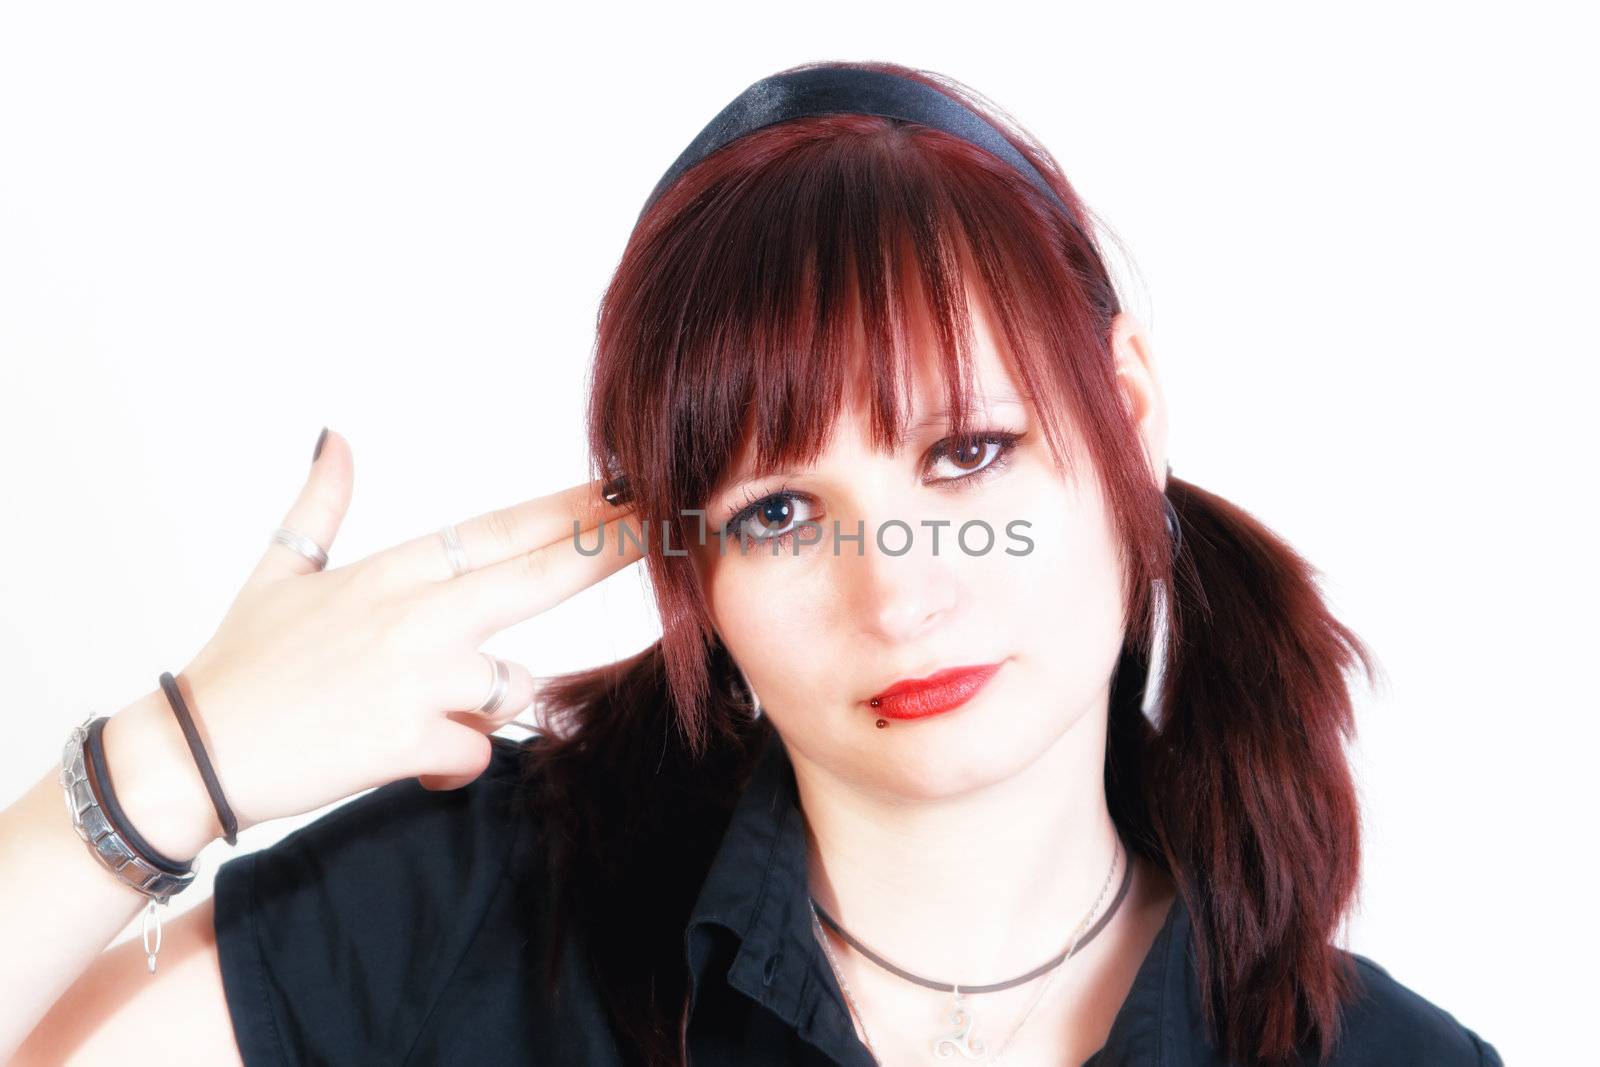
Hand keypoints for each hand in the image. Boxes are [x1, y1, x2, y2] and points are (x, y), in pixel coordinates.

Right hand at [134, 429, 643, 843]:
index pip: (504, 530)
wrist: (194, 756)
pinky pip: (476, 749)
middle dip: (609, 549)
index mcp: (393, 570)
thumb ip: (320, 503)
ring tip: (401, 707)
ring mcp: (422, 677)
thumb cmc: (240, 665)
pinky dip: (447, 759)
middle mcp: (418, 614)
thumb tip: (336, 437)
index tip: (628, 486)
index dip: (573, 507)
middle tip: (667, 526)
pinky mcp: (416, 741)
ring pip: (512, 685)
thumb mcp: (280, 572)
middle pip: (541, 576)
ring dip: (481, 701)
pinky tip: (396, 751)